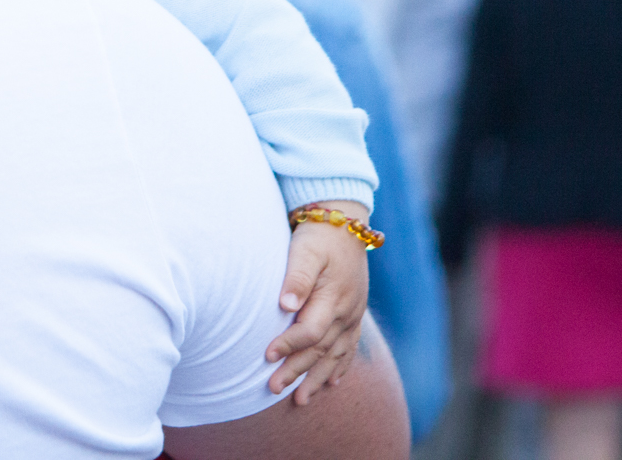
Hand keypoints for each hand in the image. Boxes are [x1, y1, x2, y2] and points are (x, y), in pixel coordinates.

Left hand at [265, 200, 370, 402]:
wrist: (344, 222)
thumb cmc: (318, 236)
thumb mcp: (304, 249)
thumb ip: (296, 277)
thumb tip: (285, 305)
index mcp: (333, 297)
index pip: (310, 331)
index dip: (288, 345)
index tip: (266, 356)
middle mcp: (347, 311)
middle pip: (320, 349)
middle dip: (297, 371)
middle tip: (273, 390)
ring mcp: (353, 315)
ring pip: (335, 354)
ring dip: (318, 378)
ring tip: (301, 400)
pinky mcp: (355, 313)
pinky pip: (349, 347)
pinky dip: (340, 366)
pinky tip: (332, 382)